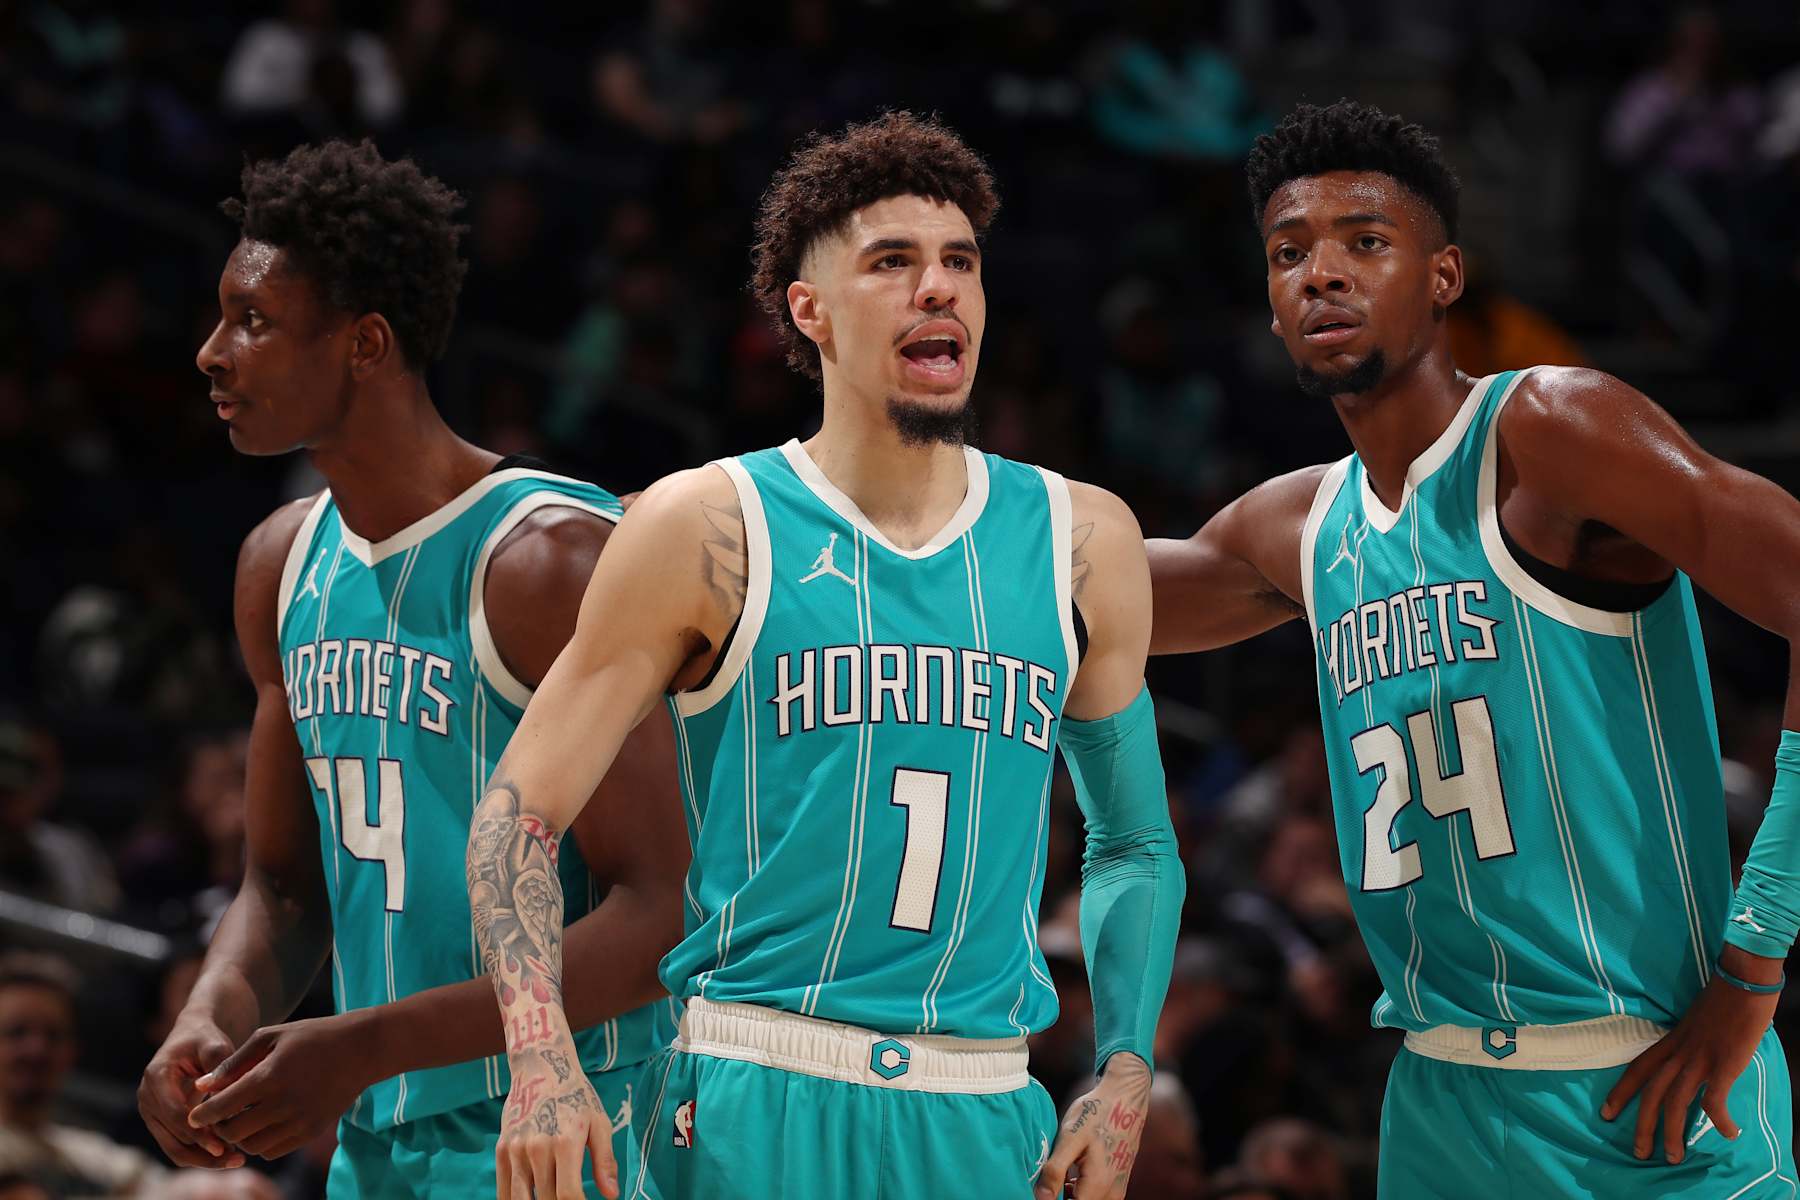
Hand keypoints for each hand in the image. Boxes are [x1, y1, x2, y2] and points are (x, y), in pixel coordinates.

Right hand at [139, 1016, 243, 1168]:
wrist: (192, 1036)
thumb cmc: (206, 1039)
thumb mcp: (215, 1045)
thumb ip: (219, 1067)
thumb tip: (222, 1101)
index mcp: (156, 1077)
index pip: (174, 1114)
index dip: (198, 1132)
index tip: (223, 1145)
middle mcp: (147, 1097)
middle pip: (172, 1138)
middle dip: (203, 1153)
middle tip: (236, 1159)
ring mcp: (151, 1113)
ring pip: (174, 1148)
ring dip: (202, 1159)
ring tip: (235, 1160)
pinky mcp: (161, 1123)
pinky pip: (177, 1146)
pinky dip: (200, 1154)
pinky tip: (227, 1154)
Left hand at [186, 1012, 379, 1160]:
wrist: (360, 1049)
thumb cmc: (311, 1036)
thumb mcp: (270, 1036)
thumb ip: (234, 1062)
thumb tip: (201, 1086)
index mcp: (270, 1076)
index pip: (223, 1107)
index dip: (202, 1115)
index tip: (194, 1115)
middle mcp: (284, 1103)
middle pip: (234, 1133)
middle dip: (220, 1128)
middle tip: (219, 1118)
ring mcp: (300, 1120)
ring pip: (253, 1147)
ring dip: (241, 1138)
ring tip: (241, 1121)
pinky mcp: (311, 1131)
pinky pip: (274, 1151)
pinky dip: (261, 1143)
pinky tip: (263, 1125)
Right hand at [497, 1041, 616, 1199]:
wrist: (541, 1067)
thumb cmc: (575, 1095)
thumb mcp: (599, 1123)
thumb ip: (605, 1161)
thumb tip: (612, 1194)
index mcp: (565, 1143)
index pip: (569, 1195)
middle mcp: (538, 1149)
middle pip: (547, 1199)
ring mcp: (516, 1150)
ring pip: (522, 1199)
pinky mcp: (502, 1149)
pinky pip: (504, 1190)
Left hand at [1036, 1052, 1152, 1199]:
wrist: (1125, 1099)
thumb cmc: (1096, 1113)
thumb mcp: (1069, 1137)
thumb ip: (1055, 1171)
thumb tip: (1041, 1199)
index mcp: (1098, 1186)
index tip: (1039, 1191)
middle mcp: (1112, 1194)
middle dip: (1061, 1196)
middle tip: (1048, 1181)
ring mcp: (1117, 1190)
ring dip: (1071, 1195)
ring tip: (1059, 1176)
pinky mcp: (1118, 1184)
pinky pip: (1097, 1198)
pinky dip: (1081, 1191)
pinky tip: (1072, 1175)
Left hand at [1602, 950, 1781, 1163]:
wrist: (1741, 981)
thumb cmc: (1722, 999)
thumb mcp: (1694, 1021)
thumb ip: (1689, 1041)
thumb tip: (1692, 1058)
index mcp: (1670, 1041)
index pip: (1636, 1069)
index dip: (1619, 1092)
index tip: (1605, 1113)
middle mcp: (1678, 1052)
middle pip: (1650, 1093)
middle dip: (1641, 1126)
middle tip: (1638, 1153)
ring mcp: (1699, 1059)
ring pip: (1674, 1102)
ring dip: (1672, 1133)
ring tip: (1673, 1157)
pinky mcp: (1723, 1064)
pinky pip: (1714, 1100)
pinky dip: (1719, 1120)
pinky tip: (1728, 1133)